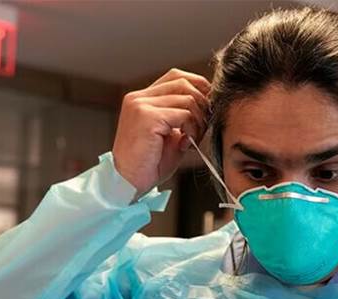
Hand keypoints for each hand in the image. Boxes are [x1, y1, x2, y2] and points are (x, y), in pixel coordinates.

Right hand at [112, 68, 210, 196]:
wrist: (129, 183)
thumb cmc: (149, 163)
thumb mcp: (171, 134)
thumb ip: (184, 116)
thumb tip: (209, 105)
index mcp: (142, 98)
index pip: (176, 77)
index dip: (198, 86)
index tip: (208, 106)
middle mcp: (139, 97)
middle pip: (184, 83)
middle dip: (202, 104)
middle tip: (202, 128)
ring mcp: (141, 105)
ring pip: (188, 99)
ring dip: (198, 121)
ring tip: (192, 139)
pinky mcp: (147, 117)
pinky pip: (184, 114)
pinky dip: (192, 130)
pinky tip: (185, 144)